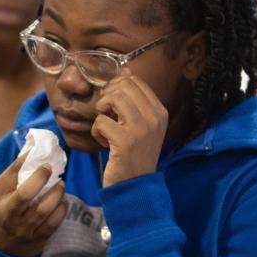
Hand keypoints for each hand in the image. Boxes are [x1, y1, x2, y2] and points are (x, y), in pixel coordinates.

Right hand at [0, 153, 67, 256]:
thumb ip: (12, 174)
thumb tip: (34, 150)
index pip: (12, 180)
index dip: (31, 169)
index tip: (44, 162)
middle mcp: (9, 216)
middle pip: (27, 194)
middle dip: (42, 178)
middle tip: (51, 170)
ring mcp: (24, 230)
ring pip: (45, 209)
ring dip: (57, 193)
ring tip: (60, 184)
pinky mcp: (37, 240)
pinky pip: (54, 223)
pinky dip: (61, 209)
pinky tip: (61, 201)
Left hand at [92, 72, 168, 186]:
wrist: (136, 186)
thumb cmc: (135, 153)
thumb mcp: (142, 125)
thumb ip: (135, 100)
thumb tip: (125, 70)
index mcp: (160, 111)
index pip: (136, 81)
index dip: (117, 86)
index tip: (112, 104)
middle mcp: (155, 117)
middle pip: (123, 86)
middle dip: (107, 97)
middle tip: (106, 115)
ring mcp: (141, 128)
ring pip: (112, 98)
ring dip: (101, 111)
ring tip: (104, 125)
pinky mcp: (125, 141)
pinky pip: (100, 121)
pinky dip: (96, 131)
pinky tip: (104, 143)